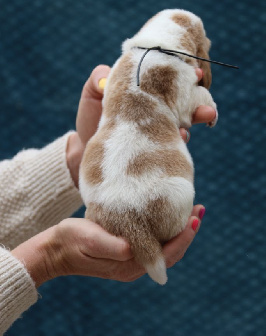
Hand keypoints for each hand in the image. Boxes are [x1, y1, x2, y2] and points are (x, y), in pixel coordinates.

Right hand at [11, 205, 203, 286]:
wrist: (56, 249)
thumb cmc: (71, 241)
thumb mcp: (89, 239)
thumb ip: (110, 245)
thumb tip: (132, 248)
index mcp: (129, 265)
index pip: (167, 253)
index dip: (184, 237)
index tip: (195, 218)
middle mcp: (135, 265)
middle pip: (171, 251)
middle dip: (187, 231)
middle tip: (199, 209)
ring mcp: (132, 259)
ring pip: (164, 246)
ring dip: (179, 230)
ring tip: (191, 209)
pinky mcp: (127, 250)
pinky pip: (154, 241)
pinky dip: (166, 229)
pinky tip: (168, 214)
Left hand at [66, 66, 215, 185]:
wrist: (84, 149)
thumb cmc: (91, 118)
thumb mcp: (92, 94)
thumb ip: (98, 79)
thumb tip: (108, 72)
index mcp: (147, 97)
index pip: (170, 85)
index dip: (184, 79)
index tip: (196, 73)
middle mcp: (156, 115)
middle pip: (184, 108)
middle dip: (200, 107)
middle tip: (208, 109)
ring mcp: (156, 134)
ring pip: (181, 129)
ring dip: (190, 126)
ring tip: (192, 124)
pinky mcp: (153, 151)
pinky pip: (169, 148)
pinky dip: (174, 144)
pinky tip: (177, 140)